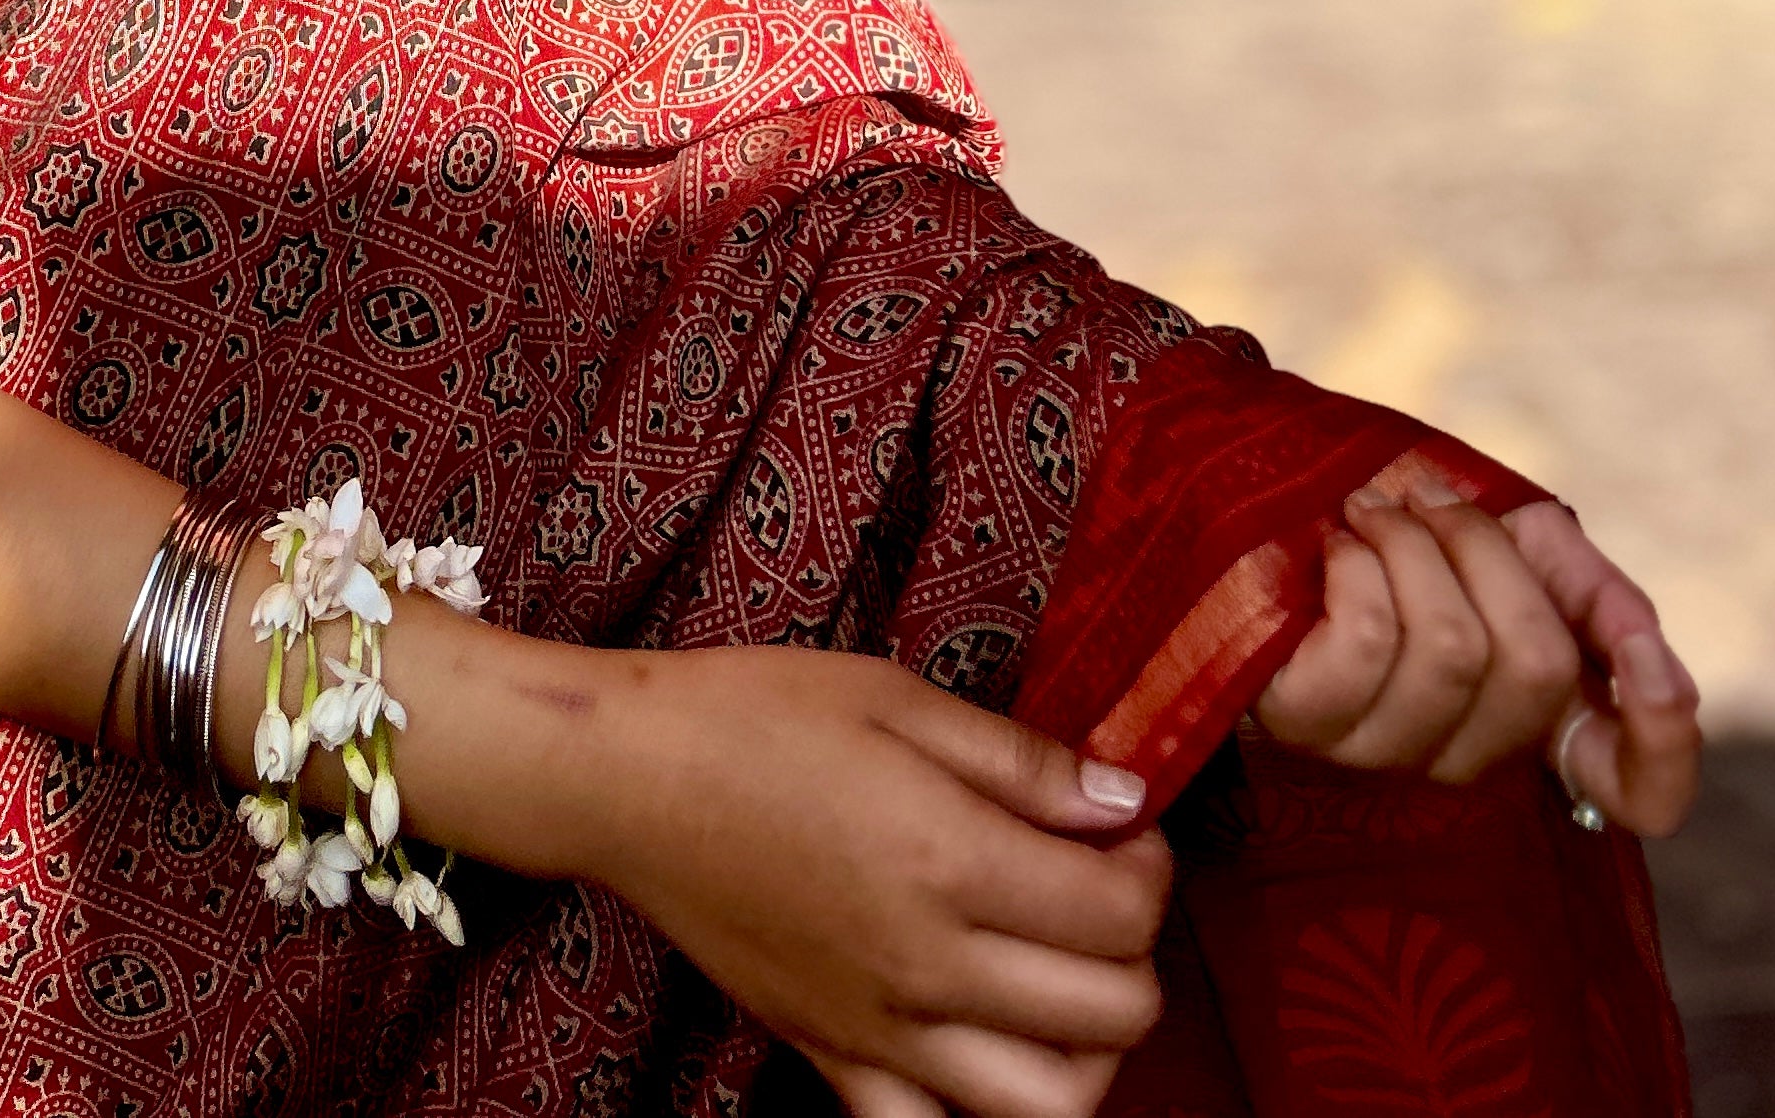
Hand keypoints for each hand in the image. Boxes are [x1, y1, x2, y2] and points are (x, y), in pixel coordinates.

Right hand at [601, 647, 1169, 1117]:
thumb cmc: (754, 715)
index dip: (1148, 866)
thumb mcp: (893, 697)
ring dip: (1087, 1053)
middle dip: (1135, 951)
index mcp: (949, 859)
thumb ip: (1019, 760)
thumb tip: (1124, 802)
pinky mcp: (830, 1060)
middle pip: (1113, 1014)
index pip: (1121, 914)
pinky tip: (976, 1050)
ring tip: (1059, 979)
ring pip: (1049, 1107)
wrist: (627, 777)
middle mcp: (928, 964)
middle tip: (1096, 889)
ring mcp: (880, 1029)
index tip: (1120, 826)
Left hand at [1256, 476, 1698, 834]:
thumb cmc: (1409, 521)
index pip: (1643, 794)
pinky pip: (1368, 639)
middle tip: (1429, 505)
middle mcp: (1470, 757)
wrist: (1275, 481)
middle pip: (1538, 665)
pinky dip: (1357, 562)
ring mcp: (1385, 752)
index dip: (1665, 741)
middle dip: (1485, 548)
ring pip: (1452, 647)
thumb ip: (1593, 590)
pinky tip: (1335, 544)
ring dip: (1410, 542)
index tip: (1646, 663)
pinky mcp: (1305, 723)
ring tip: (1370, 514)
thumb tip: (1652, 656)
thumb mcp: (1521, 539)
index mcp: (1538, 720)